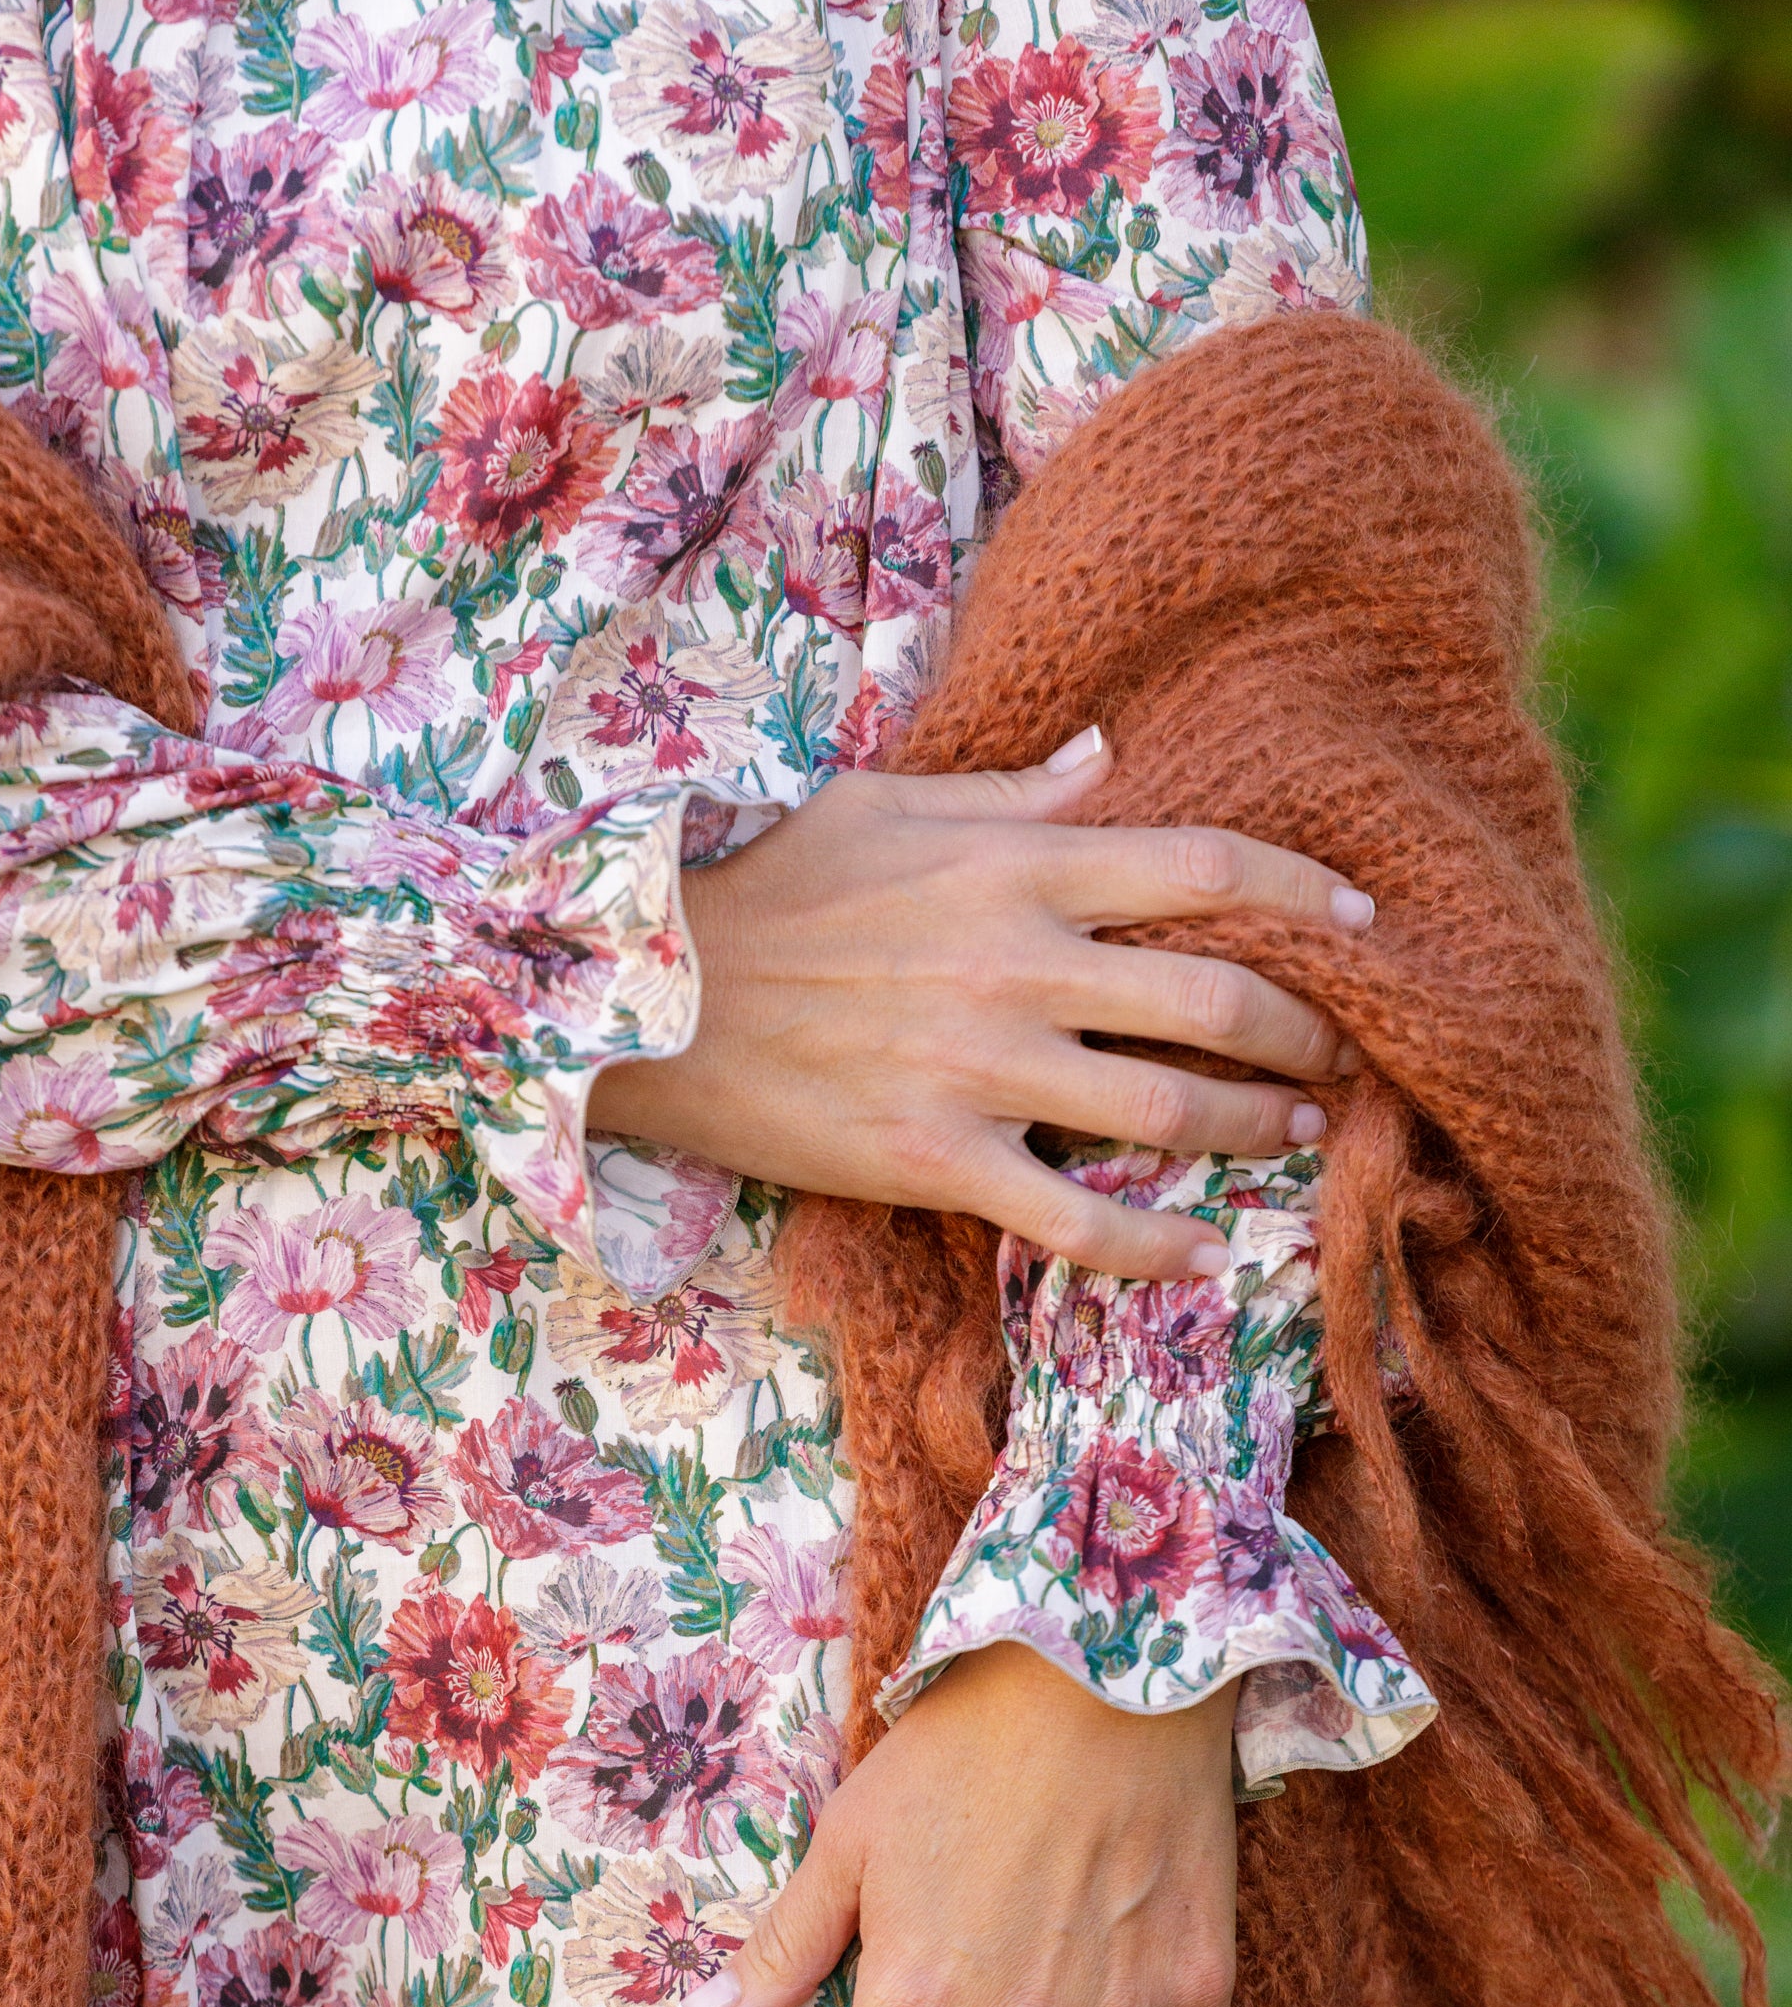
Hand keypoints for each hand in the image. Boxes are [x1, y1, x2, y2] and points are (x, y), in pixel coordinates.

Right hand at [591, 728, 1370, 1282]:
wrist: (641, 990)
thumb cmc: (766, 887)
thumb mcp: (888, 807)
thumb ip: (1014, 794)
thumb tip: (1108, 752)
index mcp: (1016, 867)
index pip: (1203, 862)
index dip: (1304, 889)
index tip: (1364, 921)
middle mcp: (1019, 963)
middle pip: (1214, 997)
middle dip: (1302, 1033)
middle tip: (1339, 1057)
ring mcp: (980, 1068)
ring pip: (1165, 1109)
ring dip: (1253, 1129)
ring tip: (1296, 1137)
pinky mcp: (933, 1159)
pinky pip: (1074, 1219)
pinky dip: (1152, 1245)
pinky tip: (1202, 1254)